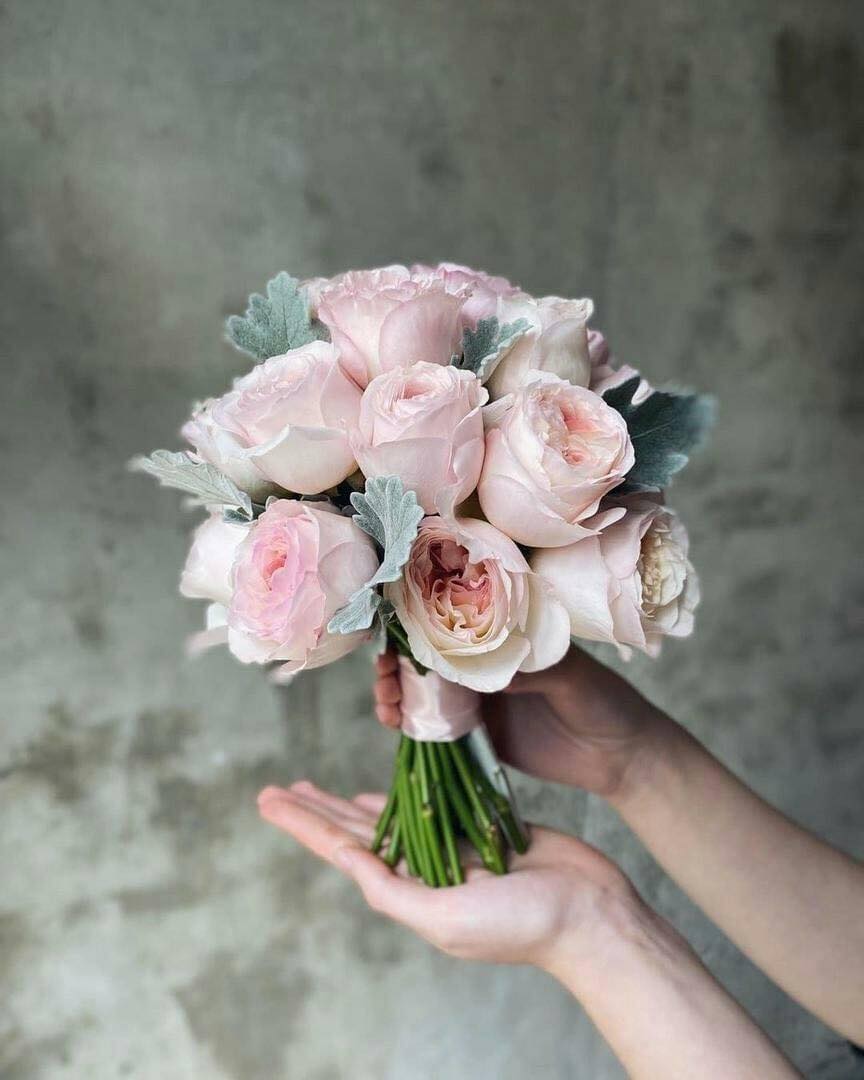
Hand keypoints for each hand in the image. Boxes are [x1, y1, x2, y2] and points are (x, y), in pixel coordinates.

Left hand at [258, 781, 634, 970]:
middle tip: (276, 788)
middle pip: (354, 830)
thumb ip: (393, 892)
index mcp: (408, 892)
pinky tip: (380, 789)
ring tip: (314, 785)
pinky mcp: (479, 826)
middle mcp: (422, 869)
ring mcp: (450, 847)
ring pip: (386, 814)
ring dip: (347, 800)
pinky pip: (430, 802)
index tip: (269, 799)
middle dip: (314, 809)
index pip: (342, 849)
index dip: (303, 823)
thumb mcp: (444, 917)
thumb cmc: (520, 924)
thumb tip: (348, 862)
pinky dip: (401, 793)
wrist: (590, 914)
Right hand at [374, 648, 673, 801]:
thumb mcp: (572, 676)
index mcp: (508, 636)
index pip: (455, 619)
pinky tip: (395, 722)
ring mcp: (477, 697)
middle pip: (426, 654)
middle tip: (383, 674)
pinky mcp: (476, 733)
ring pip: (422, 689)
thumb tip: (478, 662)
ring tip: (385, 702)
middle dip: (396, 660)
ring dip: (395, 691)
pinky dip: (409, 722)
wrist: (620, 759)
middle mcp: (486, 662)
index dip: (418, 622)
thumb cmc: (605, 702)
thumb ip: (528, 668)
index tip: (394, 632)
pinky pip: (433, 725)